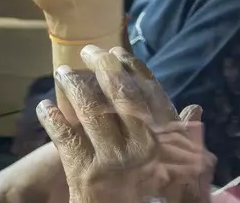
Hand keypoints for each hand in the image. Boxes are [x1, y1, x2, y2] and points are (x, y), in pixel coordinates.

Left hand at [36, 46, 215, 202]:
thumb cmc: (156, 194)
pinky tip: (44, 107)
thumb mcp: (182, 169)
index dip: (133, 67)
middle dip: (103, 67)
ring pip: (91, 111)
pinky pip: (66, 139)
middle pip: (119, 94)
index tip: (118, 51)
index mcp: (164, 139)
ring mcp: (111, 159)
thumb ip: (184, 138)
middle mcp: (141, 144)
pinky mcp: (84, 175)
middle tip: (89, 50)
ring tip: (63, 71)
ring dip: (74, 87)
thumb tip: (195, 108)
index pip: (149, 92)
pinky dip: (53, 120)